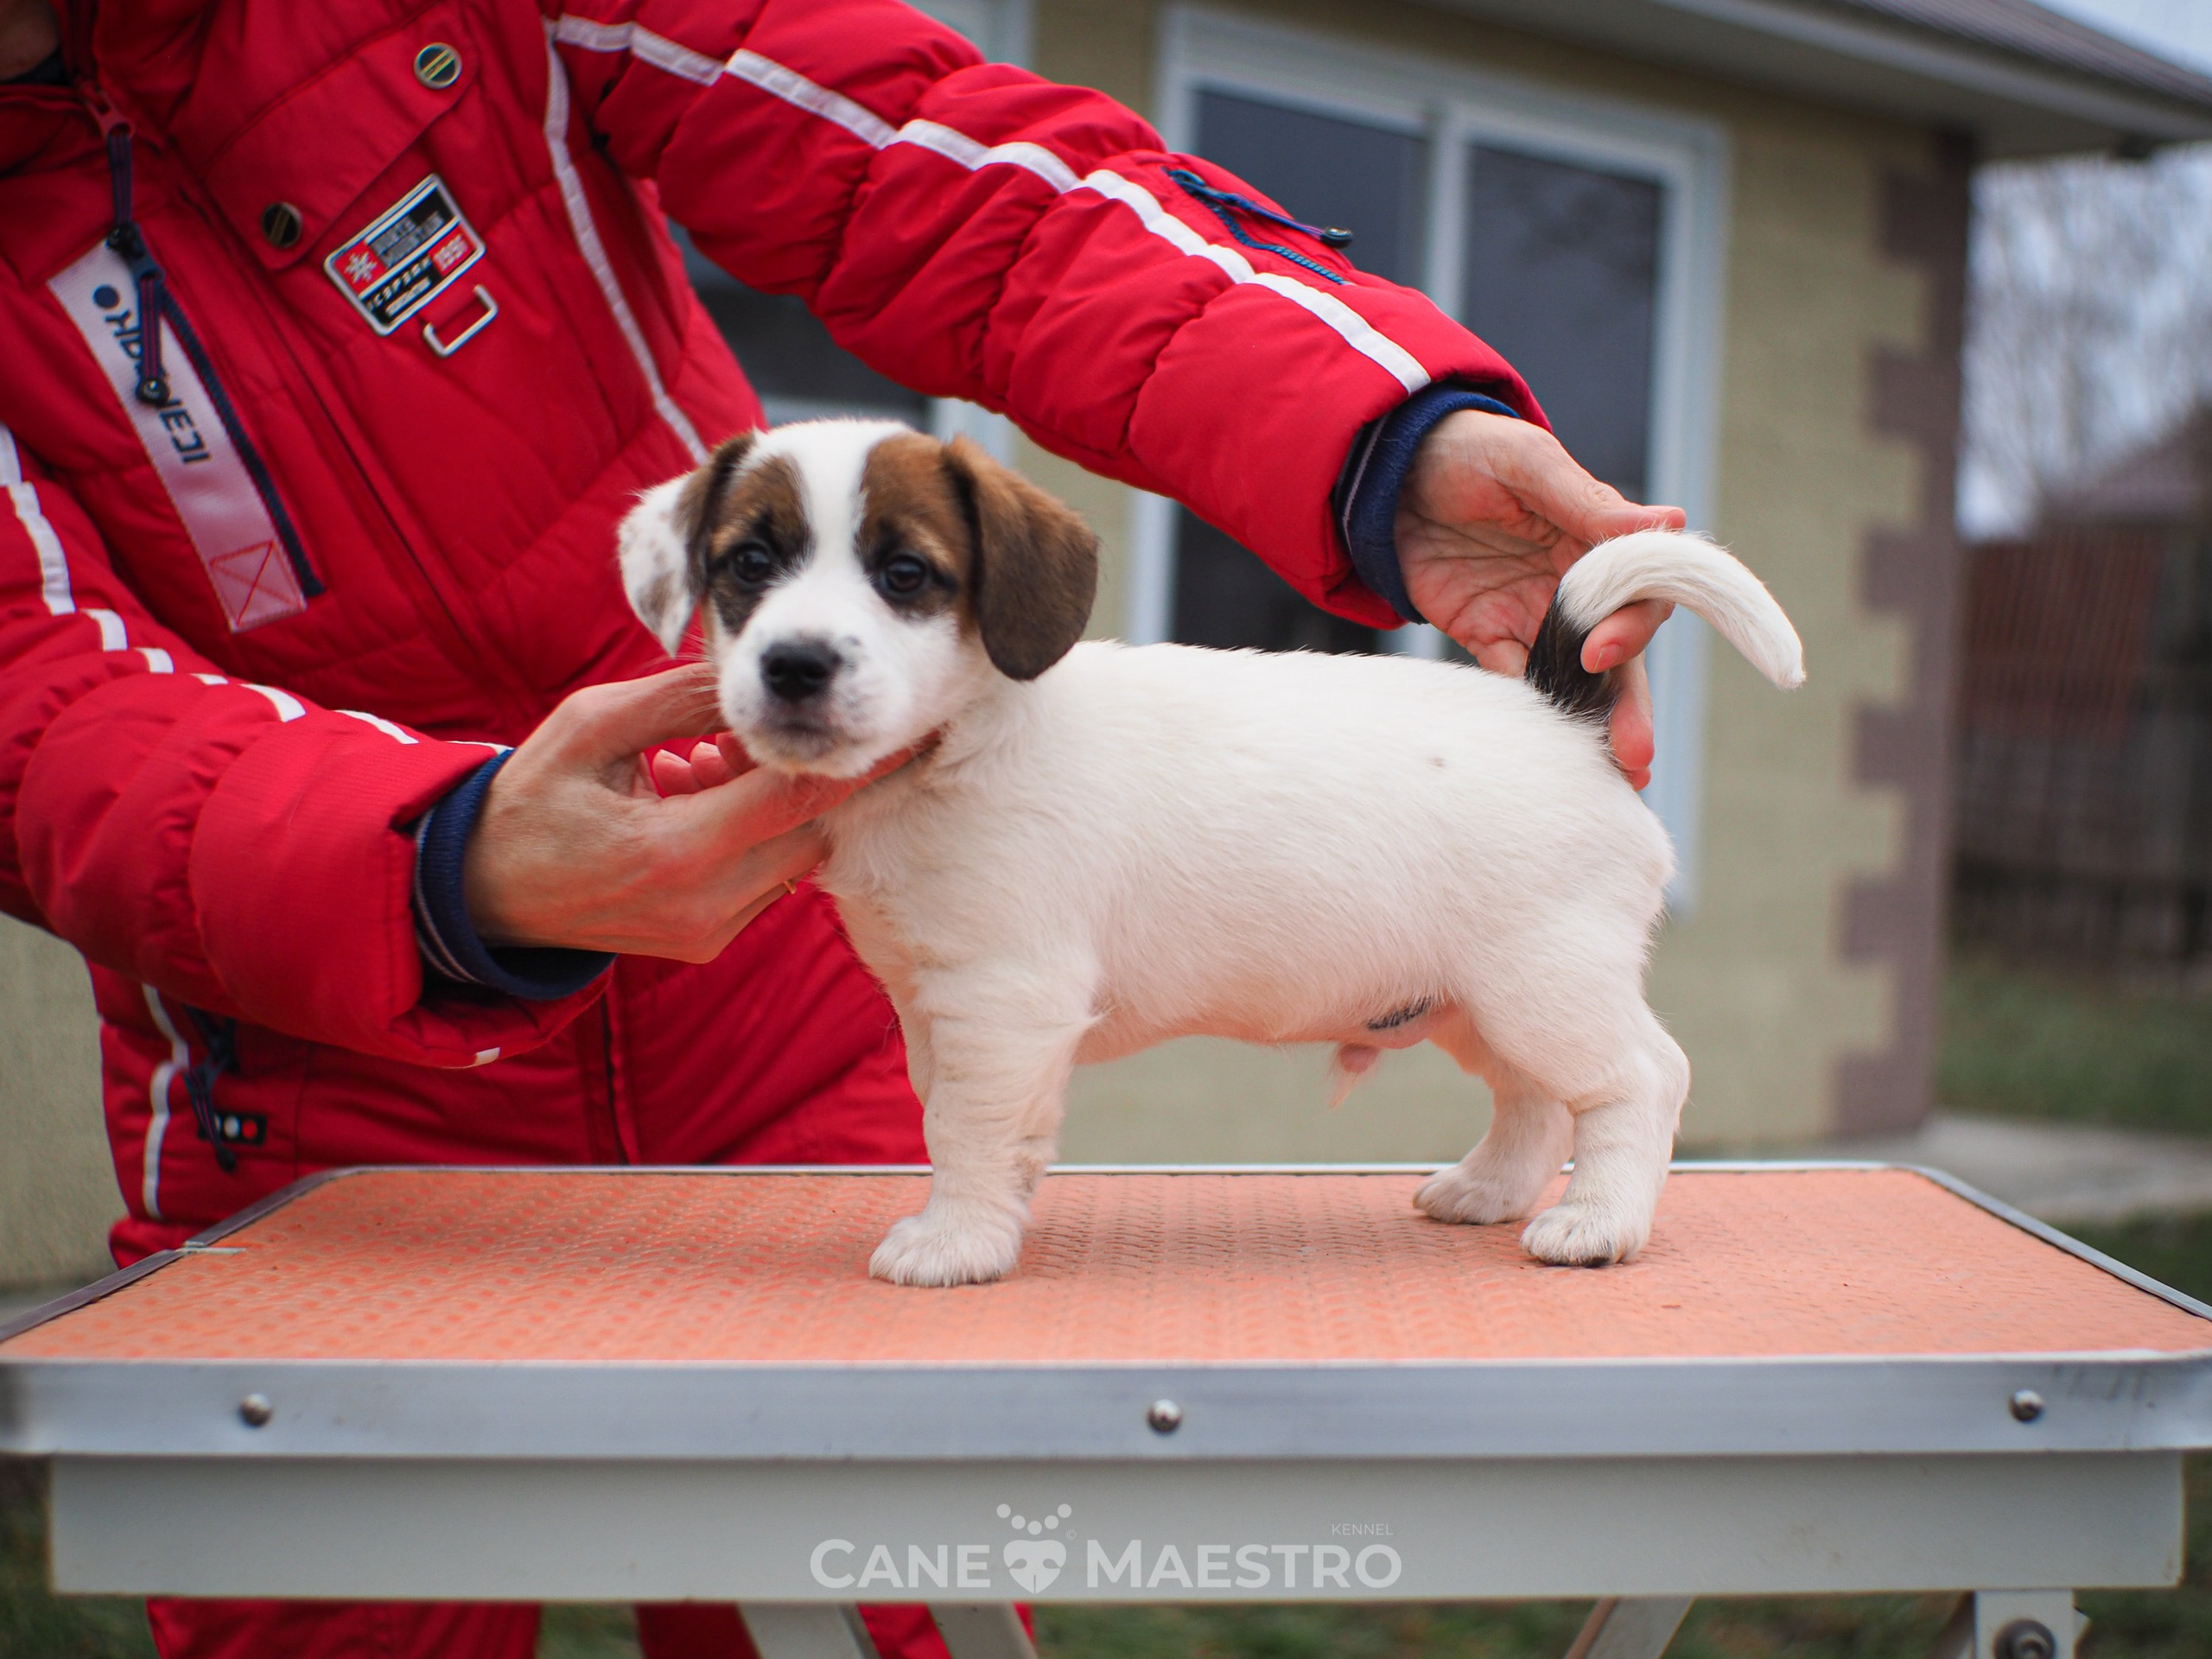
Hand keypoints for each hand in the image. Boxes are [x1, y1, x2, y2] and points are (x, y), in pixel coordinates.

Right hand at [462, 664, 908, 960]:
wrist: (480, 896)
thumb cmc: (529, 801)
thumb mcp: (590, 728)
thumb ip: (676, 699)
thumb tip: (756, 671)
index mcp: (676, 852)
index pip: (796, 800)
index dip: (849, 755)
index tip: (891, 715)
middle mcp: (705, 906)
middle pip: (809, 832)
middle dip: (805, 774)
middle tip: (774, 726)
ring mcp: (709, 933)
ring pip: (794, 858)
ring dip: (776, 805)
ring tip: (708, 759)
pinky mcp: (708, 942)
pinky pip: (766, 880)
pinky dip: (755, 834)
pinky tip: (700, 793)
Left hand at [1397, 410, 1685, 790]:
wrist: (1393, 468)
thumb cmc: (1471, 449)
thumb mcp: (1526, 462)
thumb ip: (1586, 501)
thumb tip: (1670, 524)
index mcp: (1599, 543)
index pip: (1639, 595)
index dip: (1629, 628)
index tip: (1601, 652)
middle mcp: (1578, 588)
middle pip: (1618, 656)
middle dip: (1628, 705)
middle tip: (1636, 754)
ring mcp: (1535, 615)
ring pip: (1574, 682)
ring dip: (1591, 727)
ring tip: (1613, 778)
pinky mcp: (1488, 636)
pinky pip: (1513, 683)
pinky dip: (1527, 717)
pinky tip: (1538, 753)